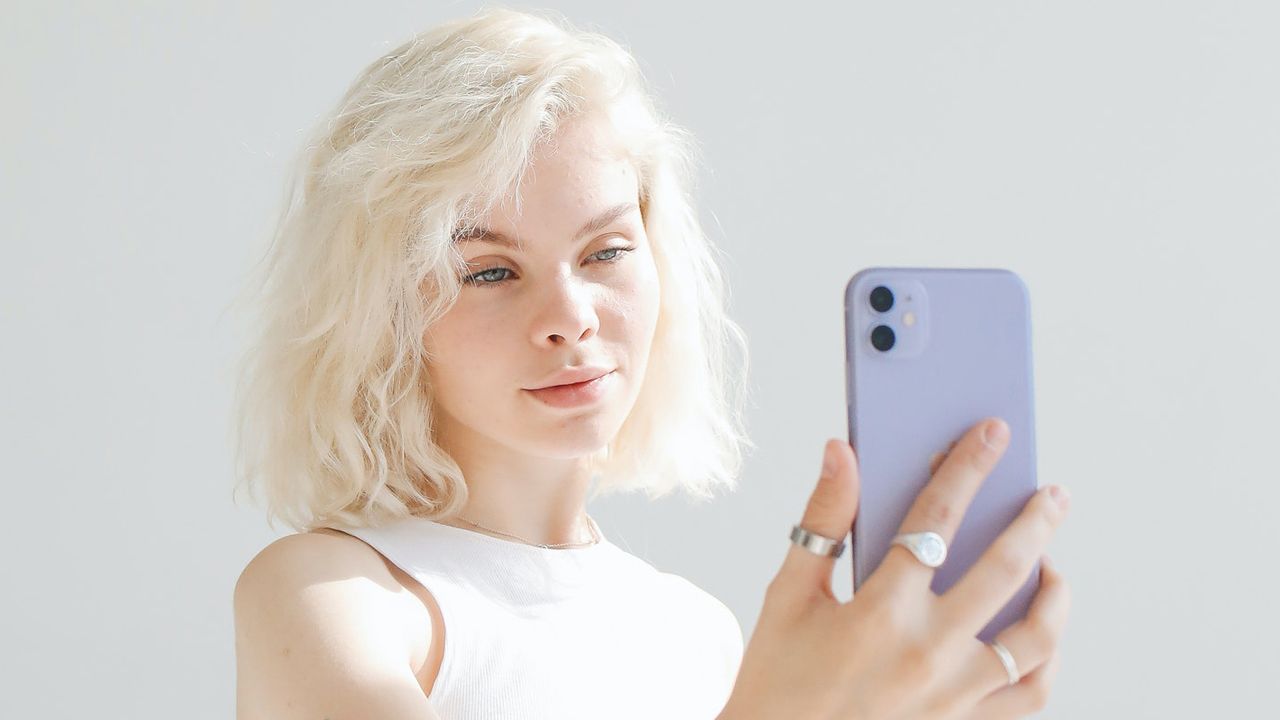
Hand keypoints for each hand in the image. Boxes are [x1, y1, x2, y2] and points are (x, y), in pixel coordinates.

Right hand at [718, 418, 1071, 719]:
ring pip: (1036, 636)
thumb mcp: (789, 594)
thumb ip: (822, 519)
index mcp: (880, 612)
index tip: (993, 434)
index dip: (967, 468)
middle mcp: (928, 652)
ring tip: (1054, 565)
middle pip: (1005, 569)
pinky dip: (1048, 659)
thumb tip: (842, 451)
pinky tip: (1041, 633)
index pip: (936, 519)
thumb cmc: (778, 676)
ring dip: (1055, 592)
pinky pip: (1031, 693)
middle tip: (1053, 493)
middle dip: (1035, 520)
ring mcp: (955, 695)